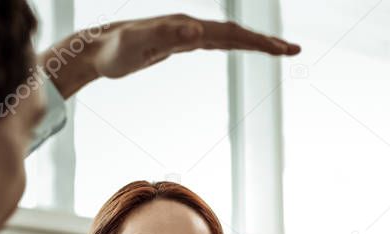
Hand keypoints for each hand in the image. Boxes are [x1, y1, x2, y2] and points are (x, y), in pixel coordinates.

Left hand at [41, 15, 299, 97]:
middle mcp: (189, 26)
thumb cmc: (114, 49)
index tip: (282, 50)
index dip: (258, 42)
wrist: (94, 49)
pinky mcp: (178, 43)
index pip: (231, 34)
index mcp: (187, 27)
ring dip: (254, 43)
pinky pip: (215, 43)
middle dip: (266, 42)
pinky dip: (233, 45)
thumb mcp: (137, 44)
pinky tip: (241, 47)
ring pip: (228, 38)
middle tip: (295, 50)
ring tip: (278, 50)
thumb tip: (198, 32)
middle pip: (236, 34)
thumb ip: (166, 35)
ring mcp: (185, 34)